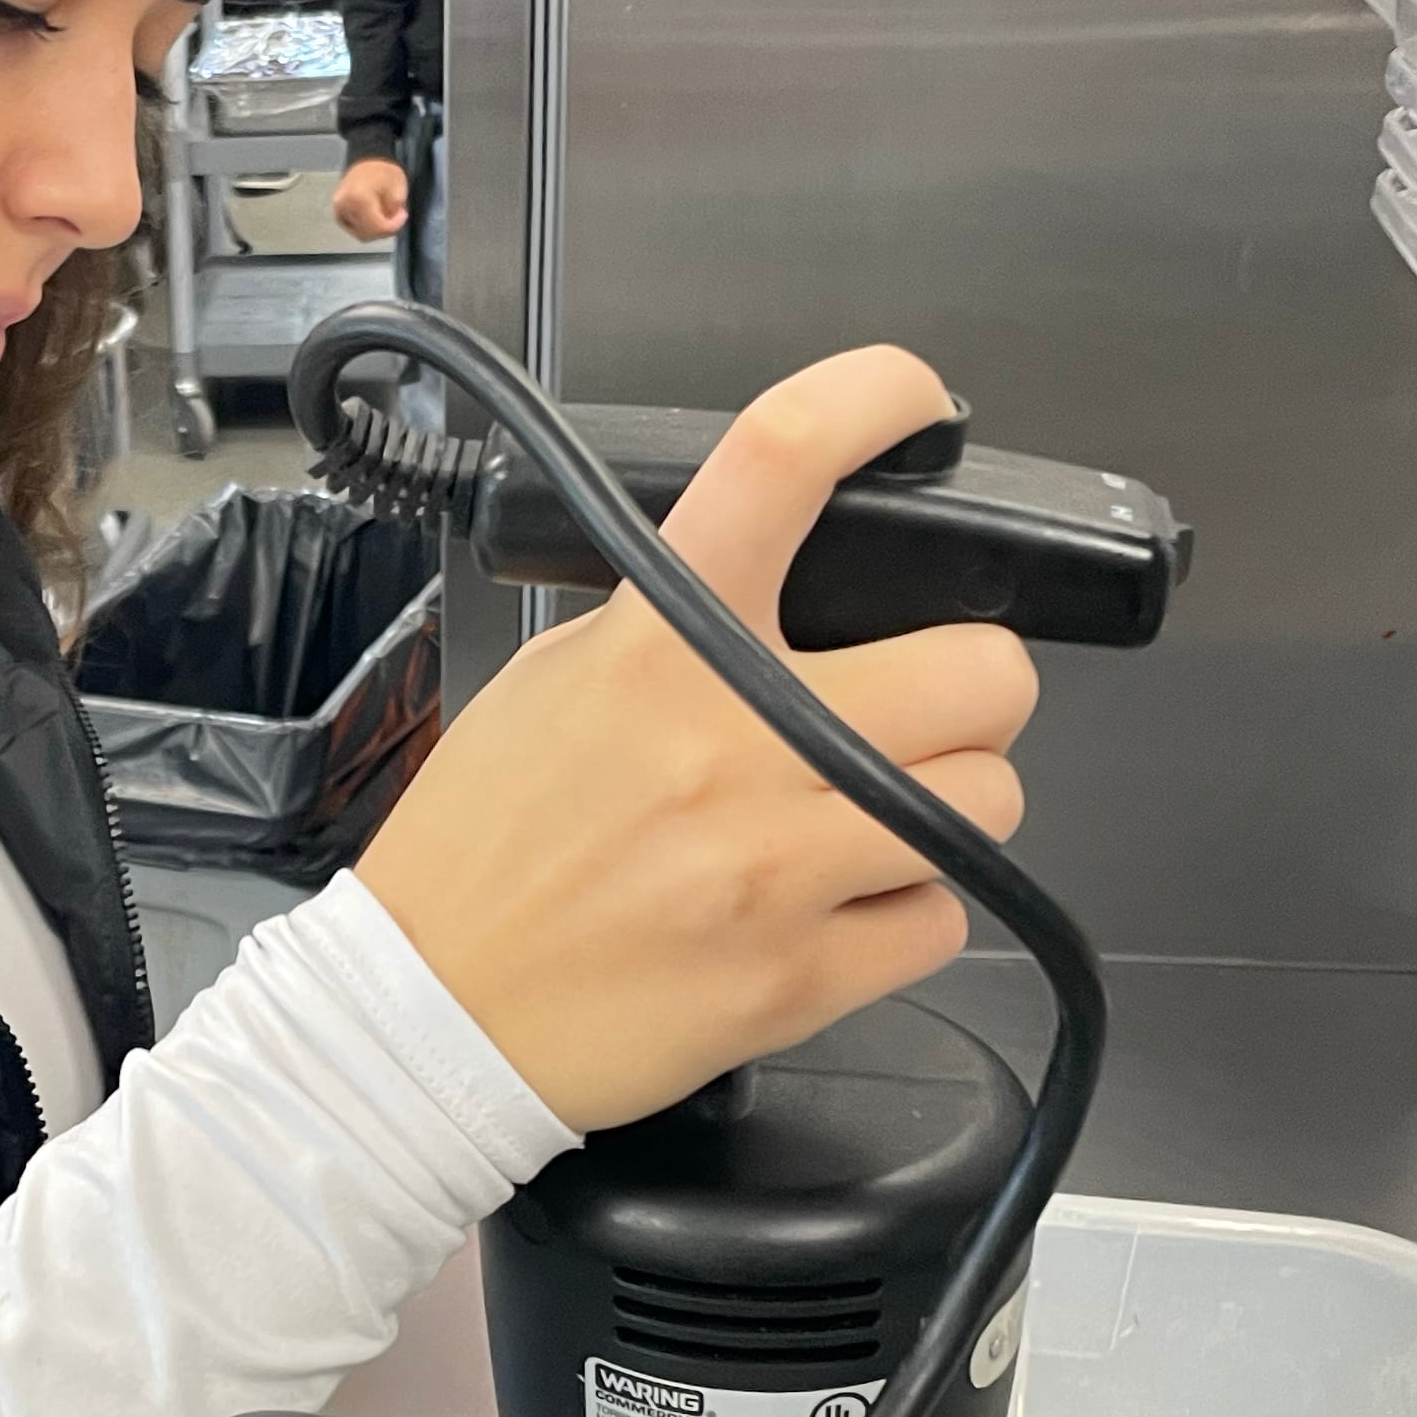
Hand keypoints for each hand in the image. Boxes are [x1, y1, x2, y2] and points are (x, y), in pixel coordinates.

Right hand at [331, 157, 409, 242]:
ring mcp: (338, 210)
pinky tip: (375, 216)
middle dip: (384, 230)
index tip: (402, 216)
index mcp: (358, 198)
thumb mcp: (397, 185)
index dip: (394, 226)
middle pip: (367, 234)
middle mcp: (344, 206)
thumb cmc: (381, 168)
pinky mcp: (338, 212)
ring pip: (360, 234)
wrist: (366, 159)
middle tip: (396, 217)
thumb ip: (394, 208)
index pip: (377, 227)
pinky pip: (354, 229)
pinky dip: (366, 227)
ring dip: (375, 230)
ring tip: (385, 215)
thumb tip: (391, 221)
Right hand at [355, 348, 1034, 1132]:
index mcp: (660, 647)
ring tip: (875, 818)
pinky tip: (838, 906)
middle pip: (979, 669)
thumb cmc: (483, 850)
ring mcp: (775, 865)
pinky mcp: (799, 975)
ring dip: (949, 804)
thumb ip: (673, 626)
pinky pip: (942, 917)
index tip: (914, 402)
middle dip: (971, 688)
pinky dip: (907, 911)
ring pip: (989, 798)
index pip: (781, 465)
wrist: (427, 1016)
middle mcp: (732, 742)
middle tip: (921, 708)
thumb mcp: (554, 683)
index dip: (872, 401)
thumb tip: (789, 590)